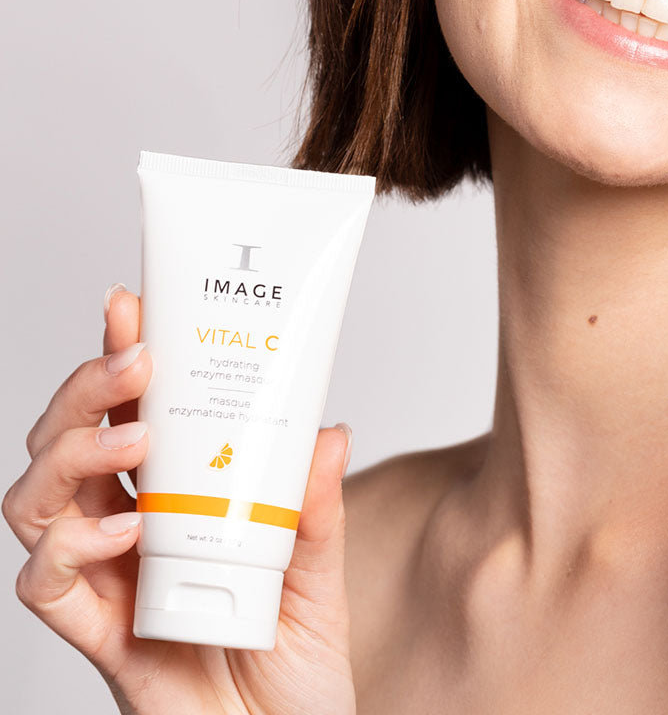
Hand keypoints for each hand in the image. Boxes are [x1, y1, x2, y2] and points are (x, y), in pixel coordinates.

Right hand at [3, 288, 355, 714]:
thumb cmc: (294, 663)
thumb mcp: (319, 568)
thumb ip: (316, 505)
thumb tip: (330, 430)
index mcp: (172, 501)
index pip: (129, 416)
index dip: (118, 359)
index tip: (130, 305)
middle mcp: (127, 533)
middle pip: (68, 445)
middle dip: (87, 392)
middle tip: (135, 362)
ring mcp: (107, 583)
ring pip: (37, 503)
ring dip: (73, 457)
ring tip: (132, 443)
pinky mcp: (100, 640)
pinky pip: (46, 588)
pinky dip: (69, 551)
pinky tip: (121, 533)